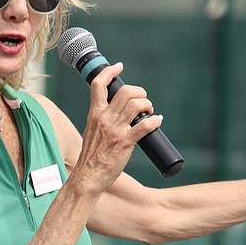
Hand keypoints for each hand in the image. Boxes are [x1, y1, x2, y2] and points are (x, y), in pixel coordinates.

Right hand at [72, 63, 162, 192]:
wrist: (88, 177)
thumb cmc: (91, 157)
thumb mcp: (91, 131)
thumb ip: (100, 120)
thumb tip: (116, 114)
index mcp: (94, 113)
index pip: (98, 84)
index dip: (110, 72)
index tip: (119, 67)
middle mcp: (104, 118)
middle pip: (126, 91)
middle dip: (140, 92)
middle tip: (144, 102)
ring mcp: (115, 129)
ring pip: (137, 104)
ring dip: (148, 105)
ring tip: (150, 112)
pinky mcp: (125, 142)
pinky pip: (145, 125)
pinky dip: (155, 121)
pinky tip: (157, 122)